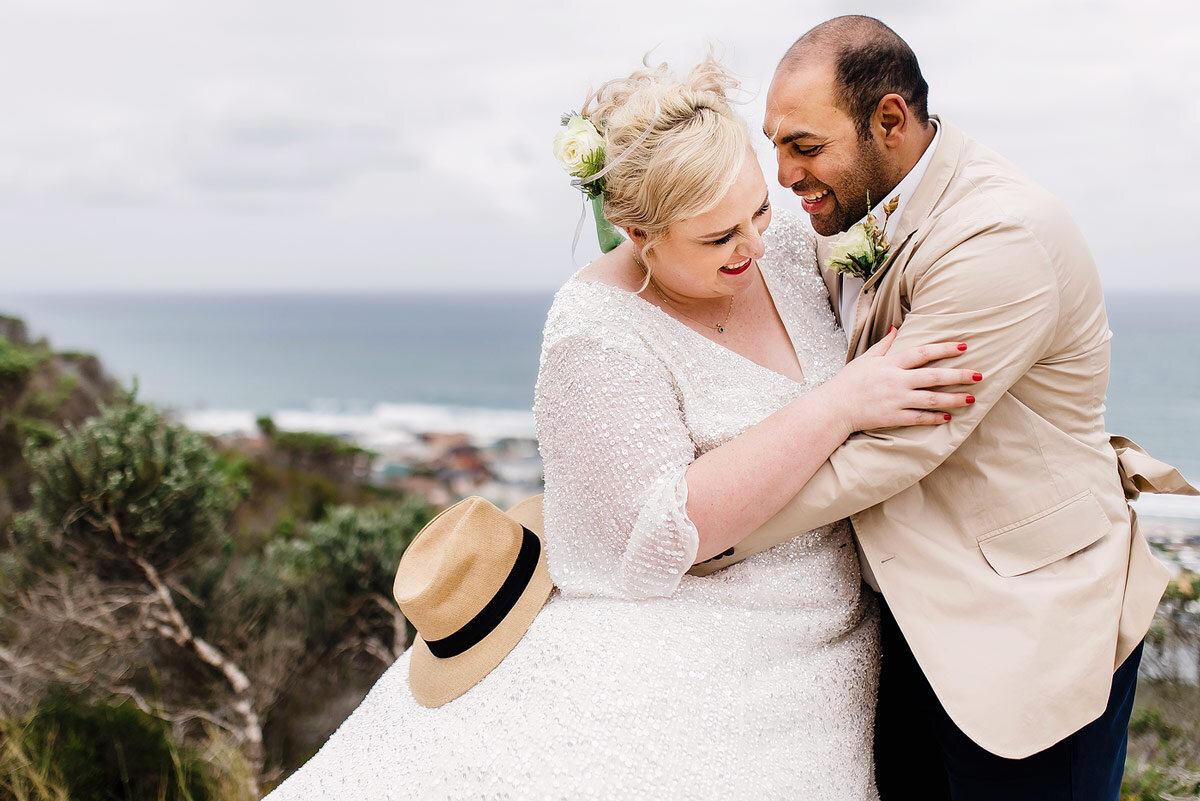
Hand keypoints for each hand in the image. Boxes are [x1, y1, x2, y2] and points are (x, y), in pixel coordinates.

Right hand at [828, 327, 981, 433]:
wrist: (833, 407)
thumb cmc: (848, 382)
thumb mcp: (866, 358)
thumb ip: (884, 344)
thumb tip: (896, 327)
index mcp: (890, 363)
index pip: (923, 352)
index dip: (945, 349)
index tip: (964, 347)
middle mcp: (896, 380)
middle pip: (933, 376)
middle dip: (958, 375)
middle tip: (979, 375)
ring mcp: (895, 400)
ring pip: (930, 399)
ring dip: (953, 398)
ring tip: (971, 398)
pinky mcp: (893, 417)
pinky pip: (918, 417)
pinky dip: (934, 417)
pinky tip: (948, 417)